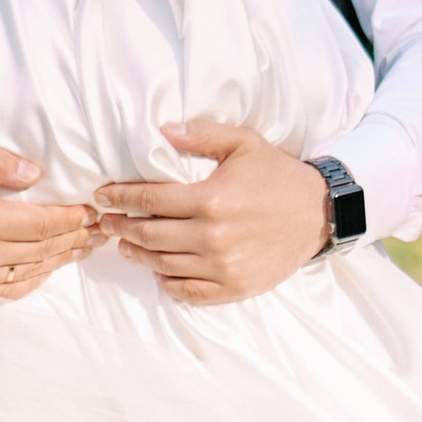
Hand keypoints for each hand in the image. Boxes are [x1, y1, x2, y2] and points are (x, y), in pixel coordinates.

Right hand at [0, 141, 96, 296]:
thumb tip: (37, 174)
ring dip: (63, 258)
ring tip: (87, 246)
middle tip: (101, 229)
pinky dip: (35, 280)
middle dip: (77, 238)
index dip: (73, 218)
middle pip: (45, 249)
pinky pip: (10, 290)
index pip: (44, 223)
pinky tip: (50, 267)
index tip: (92, 210)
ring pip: (32, 270)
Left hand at [94, 120, 333, 307]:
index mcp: (211, 199)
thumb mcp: (244, 143)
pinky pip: (188, 291)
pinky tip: (160, 271)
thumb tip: (162, 130)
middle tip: (108, 221)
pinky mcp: (234, 288)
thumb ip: (202, 135)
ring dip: (138, 255)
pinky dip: (168, 283)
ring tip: (126, 245)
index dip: (120, 197)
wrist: (318, 213)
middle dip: (122, 226)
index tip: (103, 196)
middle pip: (149, 235)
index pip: (149, 200)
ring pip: (163, 265)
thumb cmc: (277, 175)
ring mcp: (223, 267)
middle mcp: (213, 237)